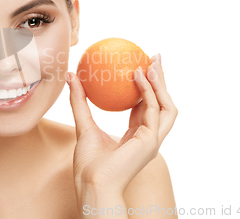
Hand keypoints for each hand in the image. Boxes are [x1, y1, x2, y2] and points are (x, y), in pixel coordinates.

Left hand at [67, 54, 177, 198]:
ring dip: (162, 83)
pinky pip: (153, 109)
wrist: (91, 183)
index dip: (146, 88)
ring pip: (166, 106)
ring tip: (152, 63)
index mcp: (137, 137)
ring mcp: (153, 140)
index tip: (141, 68)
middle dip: (162, 81)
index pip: (147, 108)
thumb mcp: (83, 125)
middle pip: (162, 104)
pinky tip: (138, 75)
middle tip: (154, 58)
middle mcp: (149, 138)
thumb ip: (80, 101)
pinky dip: (148, 91)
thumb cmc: (88, 163)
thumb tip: (72, 76)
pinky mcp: (150, 141)